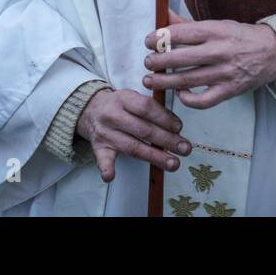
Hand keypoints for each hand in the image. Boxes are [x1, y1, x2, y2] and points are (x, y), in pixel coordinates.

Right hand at [75, 87, 189, 181]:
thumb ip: (151, 109)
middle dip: (167, 140)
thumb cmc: (119, 105)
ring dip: (154, 156)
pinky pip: (102, 159)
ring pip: (132, 146)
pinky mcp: (98, 147)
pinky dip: (106, 168)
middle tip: (184, 148)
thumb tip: (176, 128)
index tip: (179, 128)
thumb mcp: (133, 97)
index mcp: (123, 98)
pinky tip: (111, 176)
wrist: (91, 109)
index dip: (164, 118)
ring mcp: (105, 132)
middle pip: (142, 129)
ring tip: (173, 163)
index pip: (146, 108)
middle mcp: (112, 115)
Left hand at [142, 9, 275, 108]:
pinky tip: (180, 93)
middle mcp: (220, 51)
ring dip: (164, 82)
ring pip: (187, 80)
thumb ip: (188, 24)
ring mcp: (225, 73)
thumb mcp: (217, 24)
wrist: (274, 52)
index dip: (160, 38)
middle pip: (180, 58)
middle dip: (157, 61)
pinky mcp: (230, 90)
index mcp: (216, 30)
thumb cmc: (240, 36)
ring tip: (150, 80)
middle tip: (147, 62)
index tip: (148, 41)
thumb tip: (162, 13)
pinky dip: (188, 99)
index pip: (181, 33)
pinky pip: (204, 101)